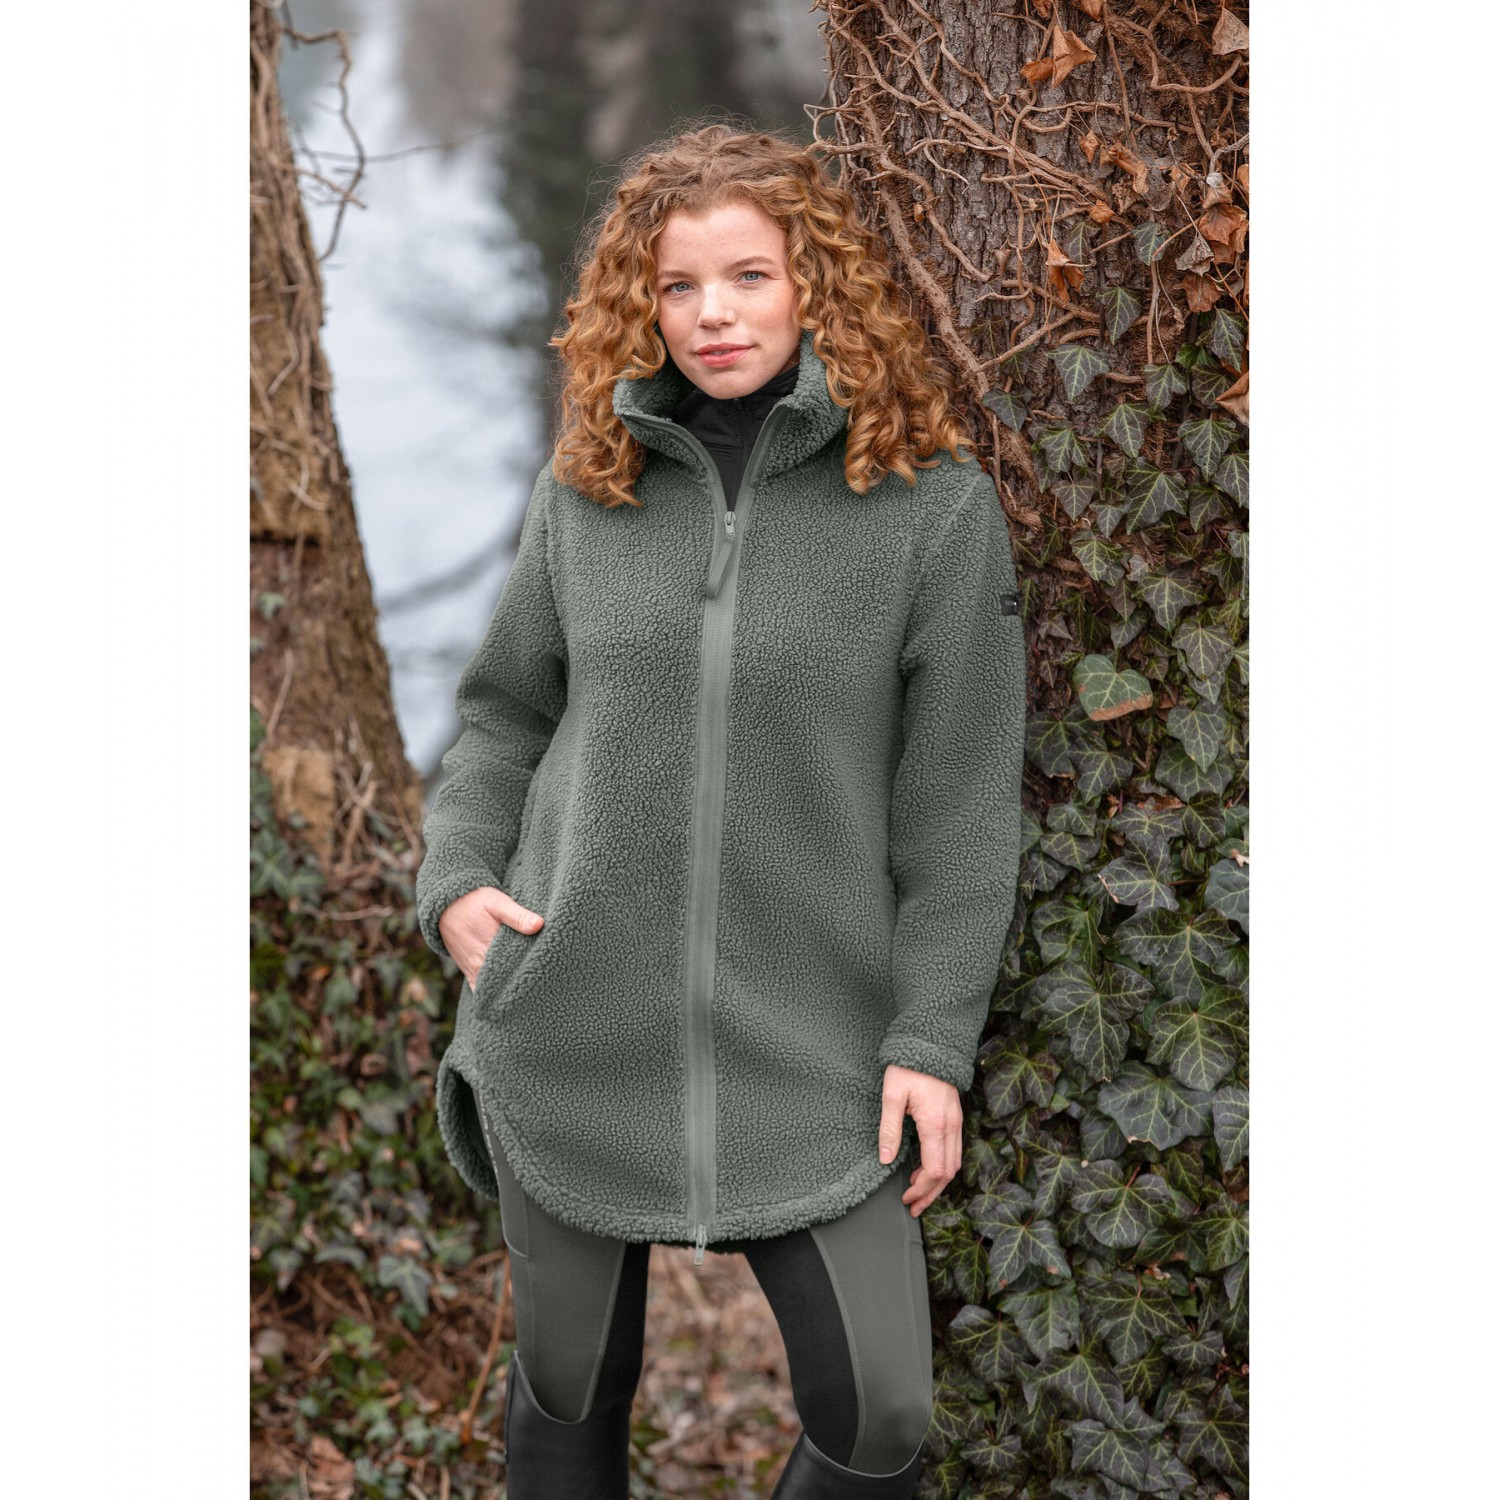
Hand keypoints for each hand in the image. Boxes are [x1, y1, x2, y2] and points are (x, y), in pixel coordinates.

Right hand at [437, 886, 544, 992]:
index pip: (516, 969)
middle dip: (524, 983)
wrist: (447, 905)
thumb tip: (539, 925)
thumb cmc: (476, 901)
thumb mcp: (498, 903)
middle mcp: (480, 964)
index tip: (547, 972)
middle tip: (543, 983)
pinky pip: (482, 990)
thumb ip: (518, 915)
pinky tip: (509, 992)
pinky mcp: (469, 973)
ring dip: (510, 989)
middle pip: (506, 982)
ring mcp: (474, 971)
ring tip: (530, 989)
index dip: (532, 972)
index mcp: (489, 948)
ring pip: (495, 989)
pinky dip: (495, 993)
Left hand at [877, 1064, 962, 1216]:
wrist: (931, 1042)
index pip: (935, 1170)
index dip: (921, 1189)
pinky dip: (942, 1166)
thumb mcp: (892, 1096)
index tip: (906, 1197)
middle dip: (931, 1193)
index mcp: (935, 1124)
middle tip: (913, 1205)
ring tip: (918, 1192)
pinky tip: (926, 1168)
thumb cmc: (909, 1066)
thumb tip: (885, 1159)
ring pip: (954, 1163)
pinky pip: (954, 1150)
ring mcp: (956, 1121)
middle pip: (948, 1172)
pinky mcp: (955, 1116)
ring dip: (937, 1182)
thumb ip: (890, 1129)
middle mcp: (951, 1126)